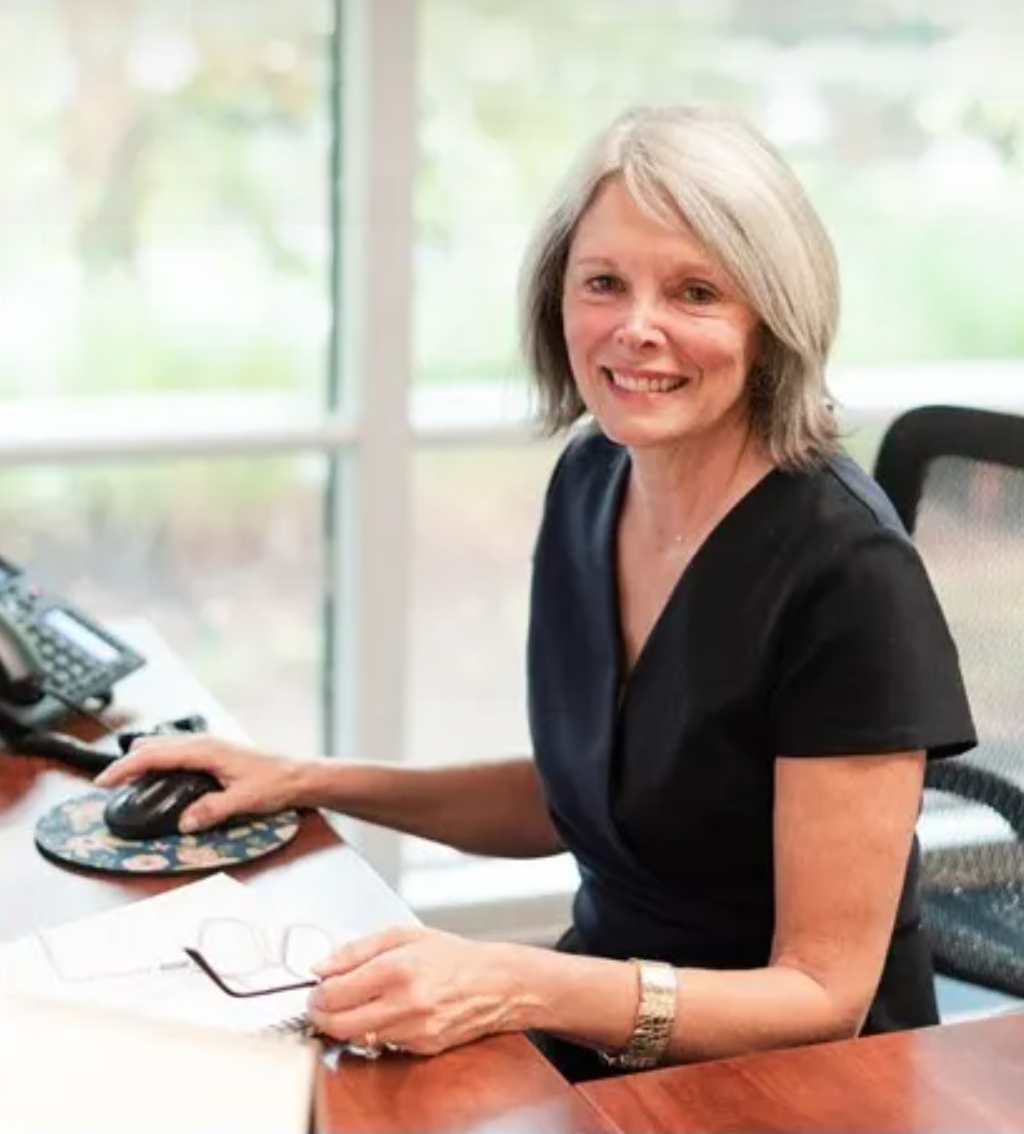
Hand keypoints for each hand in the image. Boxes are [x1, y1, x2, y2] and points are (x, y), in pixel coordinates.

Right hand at [94, 735, 299, 831]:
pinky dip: (158, 759)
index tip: (104, 781)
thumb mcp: (244, 800)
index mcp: (207, 750)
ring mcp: (209, 745)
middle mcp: (205, 742)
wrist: (297, 776)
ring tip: (125, 780)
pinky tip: (156, 775)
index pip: (155, 754)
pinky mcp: (213, 752)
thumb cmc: (275, 783)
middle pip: (154, 745)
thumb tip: (184, 822)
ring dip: (142, 758)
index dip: (125, 767)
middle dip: (127, 762)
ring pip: (164, 745)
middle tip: (107, 784)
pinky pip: (176, 750)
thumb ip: (213, 810)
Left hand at [306, 926, 527, 1055]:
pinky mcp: (421, 1047)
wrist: (495, 983)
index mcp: (397, 968)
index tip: (317, 988)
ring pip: (358, 1038)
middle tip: (322, 1004)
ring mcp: (414, 1029)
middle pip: (339, 1025)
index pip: (335, 993)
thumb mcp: (403, 935)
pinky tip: (385, 1013)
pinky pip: (384, 1044)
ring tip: (356, 1004)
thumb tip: (321, 967)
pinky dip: (375, 1031)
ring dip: (347, 1024)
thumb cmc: (451, 955)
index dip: (317, 993)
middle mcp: (405, 1002)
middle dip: (322, 1016)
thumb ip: (356, 950)